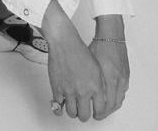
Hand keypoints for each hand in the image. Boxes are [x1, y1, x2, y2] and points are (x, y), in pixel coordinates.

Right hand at [42, 0, 105, 121]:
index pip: (100, 109)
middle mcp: (83, 91)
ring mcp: (69, 91)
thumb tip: (100, 97)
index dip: (98, 113)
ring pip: (72, 113)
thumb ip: (99, 85)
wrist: (64, 42)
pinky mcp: (57, 89)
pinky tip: (62, 106)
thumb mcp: (96, 67)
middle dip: (84, 115)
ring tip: (73, 107)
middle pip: (84, 115)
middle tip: (83, 111)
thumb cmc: (80, 51)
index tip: (96, 113)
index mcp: (95, 86)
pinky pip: (58, 107)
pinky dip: (59, 109)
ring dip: (73, 112)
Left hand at [89, 15, 129, 118]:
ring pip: (119, 99)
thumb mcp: (90, 64)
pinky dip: (117, 97)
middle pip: (113, 104)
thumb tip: (82, 91)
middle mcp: (118, 79)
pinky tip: (110, 96)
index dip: (99, 112)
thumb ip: (89, 79)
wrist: (112, 35)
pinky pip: (123, 91)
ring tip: (103, 108)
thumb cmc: (100, 45)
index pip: (106, 103)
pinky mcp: (126, 74)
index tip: (94, 114)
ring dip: (111, 106)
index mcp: (109, 78)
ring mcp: (123, 77)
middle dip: (105, 112)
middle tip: (98, 114)